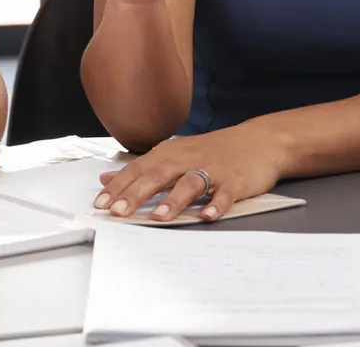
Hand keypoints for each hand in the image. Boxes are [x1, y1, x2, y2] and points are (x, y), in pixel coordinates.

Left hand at [92, 126, 283, 223]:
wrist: (260, 141)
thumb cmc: (213, 151)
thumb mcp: (174, 154)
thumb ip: (141, 168)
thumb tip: (106, 178)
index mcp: (170, 154)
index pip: (138, 170)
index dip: (119, 187)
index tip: (100, 205)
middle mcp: (187, 159)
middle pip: (158, 176)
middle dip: (137, 194)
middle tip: (119, 212)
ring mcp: (212, 170)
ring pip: (189, 183)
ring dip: (173, 200)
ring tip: (158, 217)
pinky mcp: (235, 182)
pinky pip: (225, 194)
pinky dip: (216, 205)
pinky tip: (208, 216)